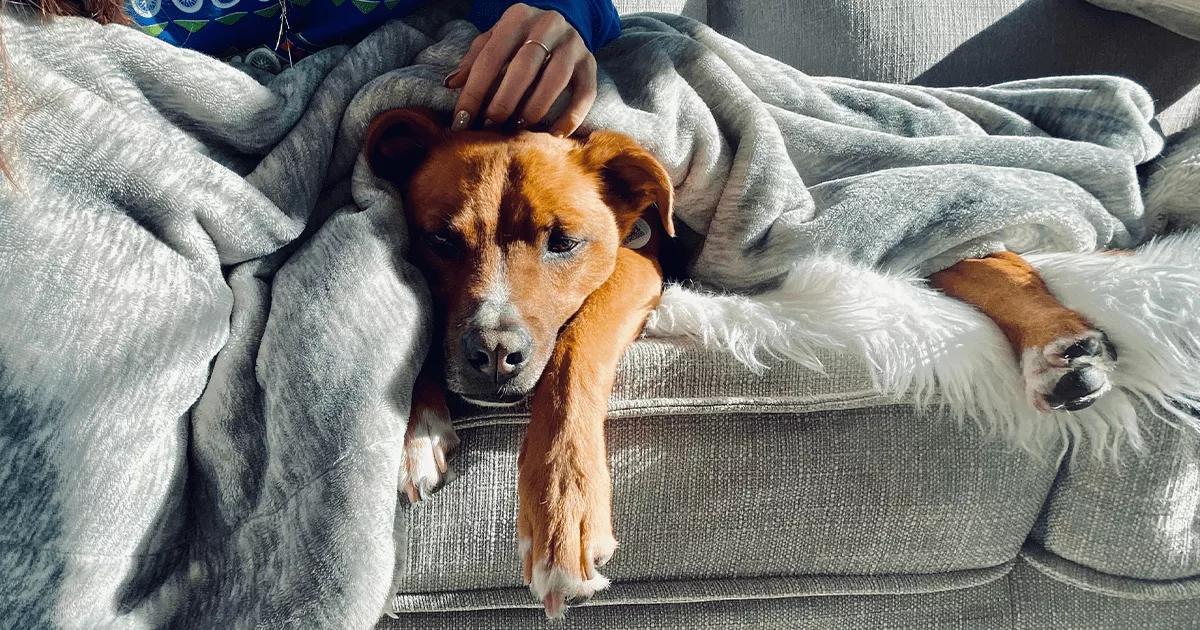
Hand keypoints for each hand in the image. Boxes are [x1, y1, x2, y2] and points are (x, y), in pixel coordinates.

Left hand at [445, 3, 597, 136]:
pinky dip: (570, 117)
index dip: (475, 90)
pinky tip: (553, 135)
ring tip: (517, 128)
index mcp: (517, 17)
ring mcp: (573, 44)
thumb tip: (451, 84)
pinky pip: (585, 93)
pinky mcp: (591, 64)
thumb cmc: (519, 40)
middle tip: (491, 125)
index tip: (462, 120)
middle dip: (504, 100)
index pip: (491, 55)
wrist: (561, 27)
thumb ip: (474, 60)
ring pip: (555, 79)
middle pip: (524, 66)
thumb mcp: (495, 41)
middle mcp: (548, 24)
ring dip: (534, 108)